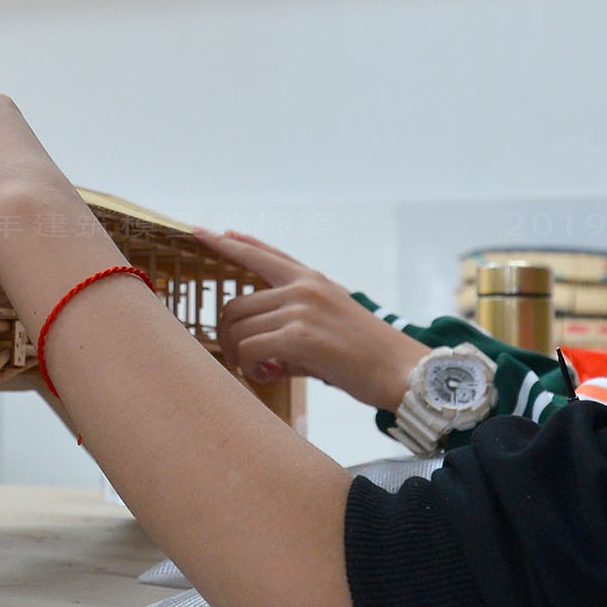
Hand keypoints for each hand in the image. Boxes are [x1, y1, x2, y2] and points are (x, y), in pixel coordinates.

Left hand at [195, 229, 427, 410]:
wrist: (403, 371)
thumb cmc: (369, 354)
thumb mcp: (331, 322)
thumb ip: (292, 325)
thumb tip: (258, 355)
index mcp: (312, 280)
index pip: (262, 255)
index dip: (229, 243)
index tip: (202, 232)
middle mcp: (303, 288)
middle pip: (236, 304)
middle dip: (228, 335)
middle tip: (239, 360)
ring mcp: (300, 309)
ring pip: (239, 328)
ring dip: (239, 355)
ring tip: (258, 371)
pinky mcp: (300, 337)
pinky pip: (250, 350)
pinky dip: (250, 368)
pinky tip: (265, 375)